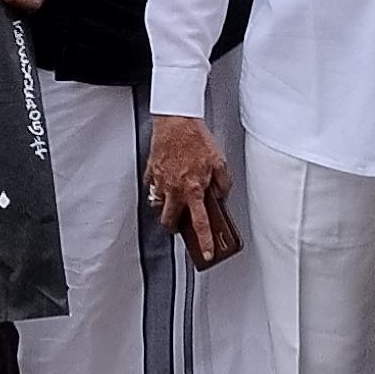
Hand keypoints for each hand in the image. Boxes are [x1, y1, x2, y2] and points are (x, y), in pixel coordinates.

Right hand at [146, 113, 241, 269]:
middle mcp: (175, 189)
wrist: (176, 121)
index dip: (204, 241)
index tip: (206, 253)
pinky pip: (152, 187)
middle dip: (175, 227)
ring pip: (158, 206)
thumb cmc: (196, 138)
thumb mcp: (220, 162)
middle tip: (181, 225)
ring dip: (165, 209)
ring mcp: (161, 181)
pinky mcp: (152, 171)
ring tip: (174, 204)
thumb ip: (222, 184)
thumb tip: (221, 196)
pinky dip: (157, 190)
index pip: (200, 223)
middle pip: (170, 221)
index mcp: (193, 189)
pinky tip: (164, 185)